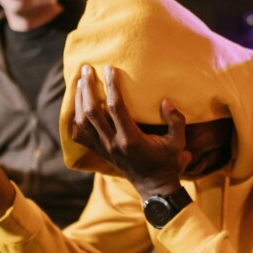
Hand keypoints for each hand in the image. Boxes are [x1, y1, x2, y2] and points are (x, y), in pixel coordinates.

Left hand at [68, 64, 188, 198]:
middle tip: (85, 68)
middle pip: (92, 111)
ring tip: (79, 81)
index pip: (115, 107)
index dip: (111, 86)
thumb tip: (166, 101)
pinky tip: (76, 104)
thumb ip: (176, 121)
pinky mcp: (98, 151)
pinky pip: (79, 135)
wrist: (152, 184)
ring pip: (81, 121)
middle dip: (87, 88)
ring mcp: (103, 148)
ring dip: (78, 99)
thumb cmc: (166, 160)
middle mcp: (112, 143)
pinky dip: (74, 119)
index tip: (109, 68)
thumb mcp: (178, 142)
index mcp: (131, 139)